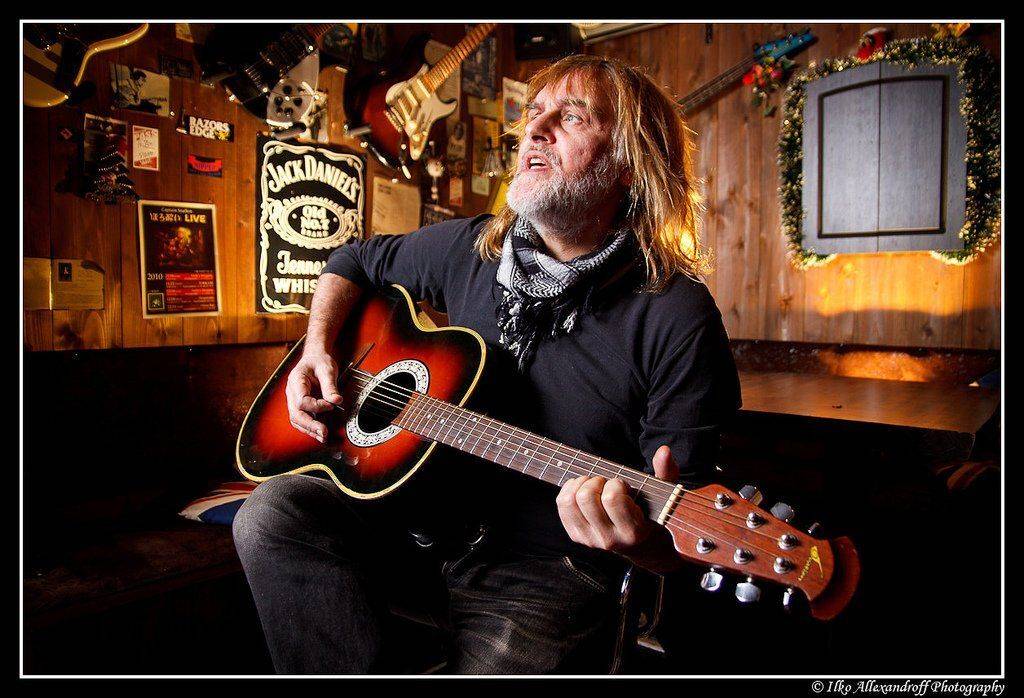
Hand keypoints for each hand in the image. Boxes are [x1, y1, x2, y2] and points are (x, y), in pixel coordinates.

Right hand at [285, 349, 343, 442]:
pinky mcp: (299, 405)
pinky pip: (301, 418)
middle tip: (324, 433)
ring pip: (296, 419)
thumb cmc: (319, 361)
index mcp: (296, 380)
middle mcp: (291, 392)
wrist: (315, 357)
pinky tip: (319, 433)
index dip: (316, 406)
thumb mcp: (327, 369)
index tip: (330, 405)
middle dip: (310, 425)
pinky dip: (309, 427)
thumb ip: (330, 386)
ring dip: (309, 429)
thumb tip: (336, 401)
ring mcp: (293, 399)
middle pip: (296, 414)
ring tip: (322, 437)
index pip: (302, 401)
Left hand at [556, 445, 679, 561]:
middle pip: (586, 497)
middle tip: (606, 484)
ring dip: (581, 484)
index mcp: (633, 531)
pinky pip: (562, 505)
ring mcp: (590, 540)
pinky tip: (582, 490)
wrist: (639, 544)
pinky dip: (569, 489)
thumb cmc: (650, 512)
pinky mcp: (577, 536)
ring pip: (570, 501)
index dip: (615, 483)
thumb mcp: (663, 493)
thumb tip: (664, 451)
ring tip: (594, 486)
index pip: (612, 498)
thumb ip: (666, 471)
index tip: (623, 486)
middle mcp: (609, 539)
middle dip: (596, 481)